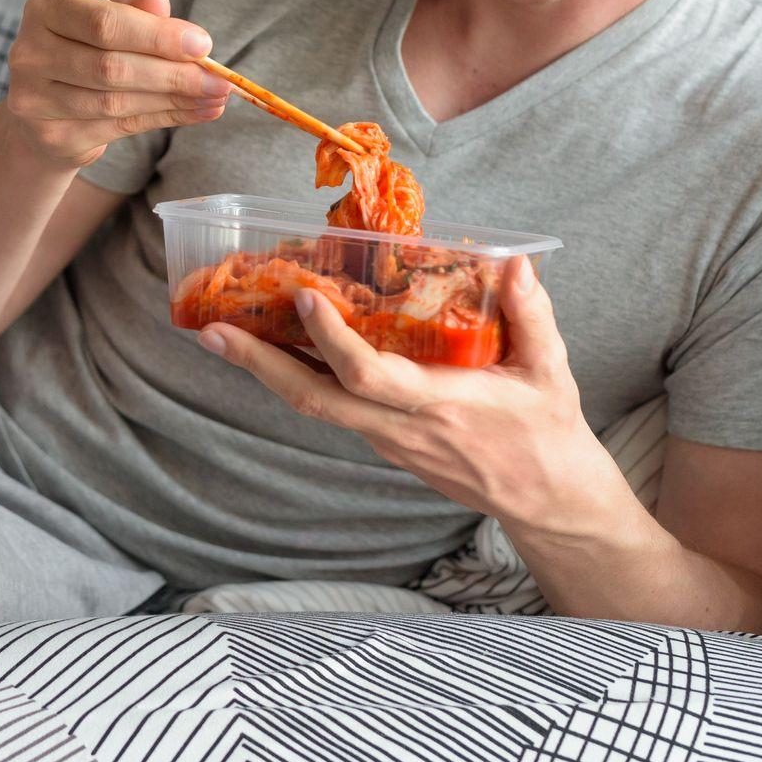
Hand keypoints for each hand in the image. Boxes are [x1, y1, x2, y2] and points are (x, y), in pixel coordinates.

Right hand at [2, 0, 228, 167]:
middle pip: (111, 67)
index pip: (104, 23)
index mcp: (45, 10)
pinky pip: (117, 128)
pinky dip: (163, 119)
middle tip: (218, 80)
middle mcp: (30, 53)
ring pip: (116, 102)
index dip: (157, 36)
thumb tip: (161, 5)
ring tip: (214, 97)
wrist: (44, 110)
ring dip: (174, 100)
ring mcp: (34, 99)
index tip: (202, 45)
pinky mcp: (51, 136)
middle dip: (172, 74)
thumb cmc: (84, 50)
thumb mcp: (107, 20)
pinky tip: (194, 112)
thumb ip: (134, 10)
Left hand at [197, 255, 620, 531]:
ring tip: (219, 332)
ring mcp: (386, 440)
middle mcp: (401, 428)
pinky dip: (296, 376)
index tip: (304, 297)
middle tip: (211, 330)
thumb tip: (515, 261)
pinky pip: (330, 406)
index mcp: (442, 406)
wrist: (547, 501)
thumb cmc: (548, 431)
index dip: (333, 340)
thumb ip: (532, 313)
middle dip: (259, 364)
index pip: (371, 376)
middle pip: (315, 399)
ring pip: (314, 405)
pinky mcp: (382, 441)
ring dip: (265, 370)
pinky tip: (270, 346)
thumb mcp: (550, 370)